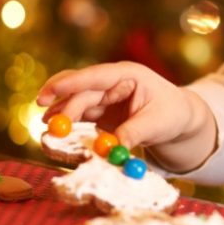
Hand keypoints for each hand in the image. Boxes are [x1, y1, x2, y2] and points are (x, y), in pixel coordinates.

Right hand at [35, 61, 216, 171]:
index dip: (71, 83)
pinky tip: (57, 132)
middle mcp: (112, 83)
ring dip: (60, 113)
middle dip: (61, 104)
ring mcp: (105, 97)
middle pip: (81, 90)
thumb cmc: (172, 114)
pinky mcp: (101, 112)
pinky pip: (80, 116)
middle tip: (44, 120)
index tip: (50, 91)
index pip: (96, 76)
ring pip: (76, 102)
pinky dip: (69, 124)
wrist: (179, 118)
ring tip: (45, 126)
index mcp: (128, 75)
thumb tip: (109, 149)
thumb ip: (132, 134)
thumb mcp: (157, 124)